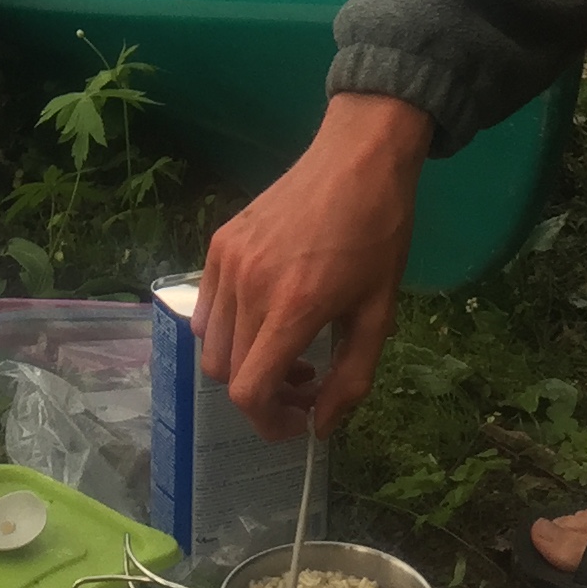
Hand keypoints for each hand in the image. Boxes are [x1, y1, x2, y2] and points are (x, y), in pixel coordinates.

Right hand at [197, 91, 429, 440]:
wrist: (357, 160)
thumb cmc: (378, 235)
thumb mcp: (379, 315)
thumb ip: (351, 379)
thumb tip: (320, 428)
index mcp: (293, 308)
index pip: (250, 391)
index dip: (268, 422)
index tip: (298, 422)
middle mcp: (249, 286)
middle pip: (227, 373)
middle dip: (263, 395)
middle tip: (304, 384)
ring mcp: (227, 262)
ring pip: (212, 343)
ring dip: (244, 362)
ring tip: (286, 348)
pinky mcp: (219, 243)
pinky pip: (207, 306)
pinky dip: (228, 327)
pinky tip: (265, 314)